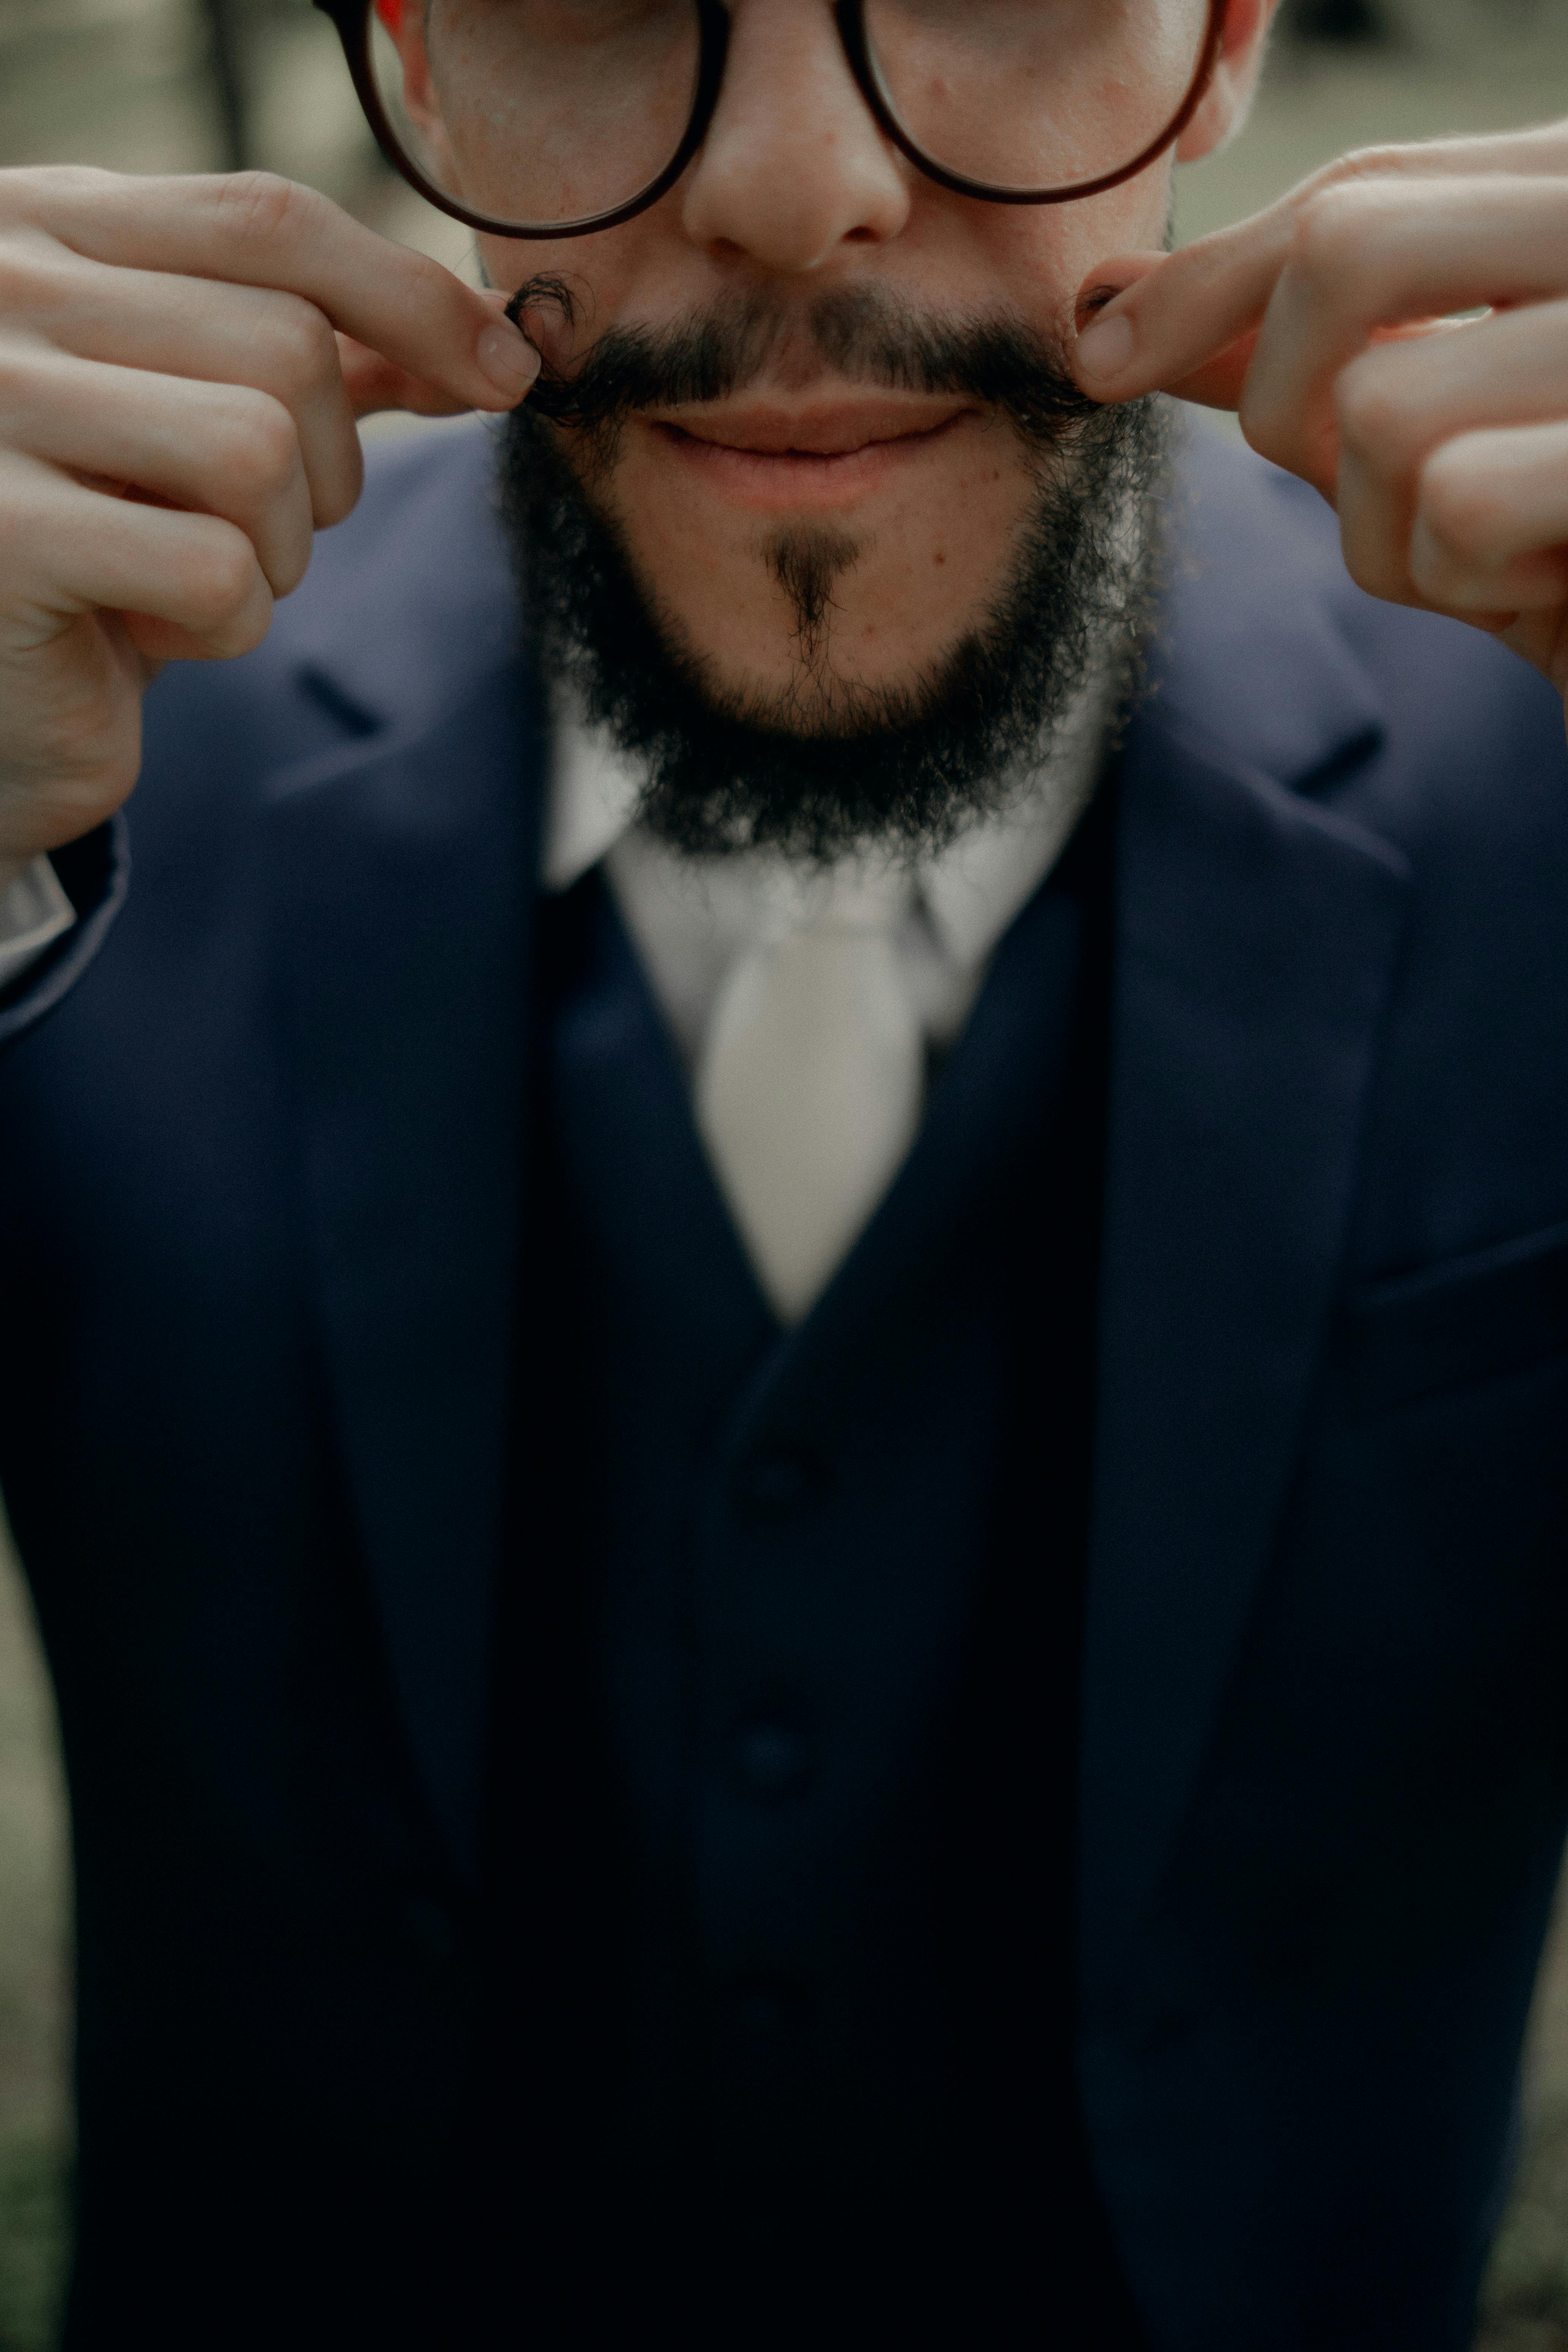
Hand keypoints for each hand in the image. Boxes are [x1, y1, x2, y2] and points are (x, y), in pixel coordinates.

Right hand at [0, 166, 540, 894]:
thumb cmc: (95, 552)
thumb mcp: (195, 422)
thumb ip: (312, 360)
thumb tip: (484, 340)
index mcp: (47, 230)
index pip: (270, 221)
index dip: (412, 296)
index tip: (505, 372)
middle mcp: (1, 288)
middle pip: (284, 342)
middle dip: (325, 467)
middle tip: (256, 532)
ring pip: (256, 451)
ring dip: (276, 551)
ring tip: (193, 580)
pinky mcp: (4, 537)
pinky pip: (213, 571)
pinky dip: (221, 627)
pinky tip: (145, 631)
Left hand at [1073, 124, 1567, 716]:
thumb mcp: (1449, 437)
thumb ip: (1320, 361)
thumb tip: (1128, 321)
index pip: (1361, 189)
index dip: (1211, 273)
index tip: (1107, 347)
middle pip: (1347, 248)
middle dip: (1287, 397)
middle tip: (1369, 494)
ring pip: (1380, 407)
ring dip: (1394, 532)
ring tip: (1500, 555)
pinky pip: (1453, 506)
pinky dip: (1469, 584)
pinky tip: (1550, 586)